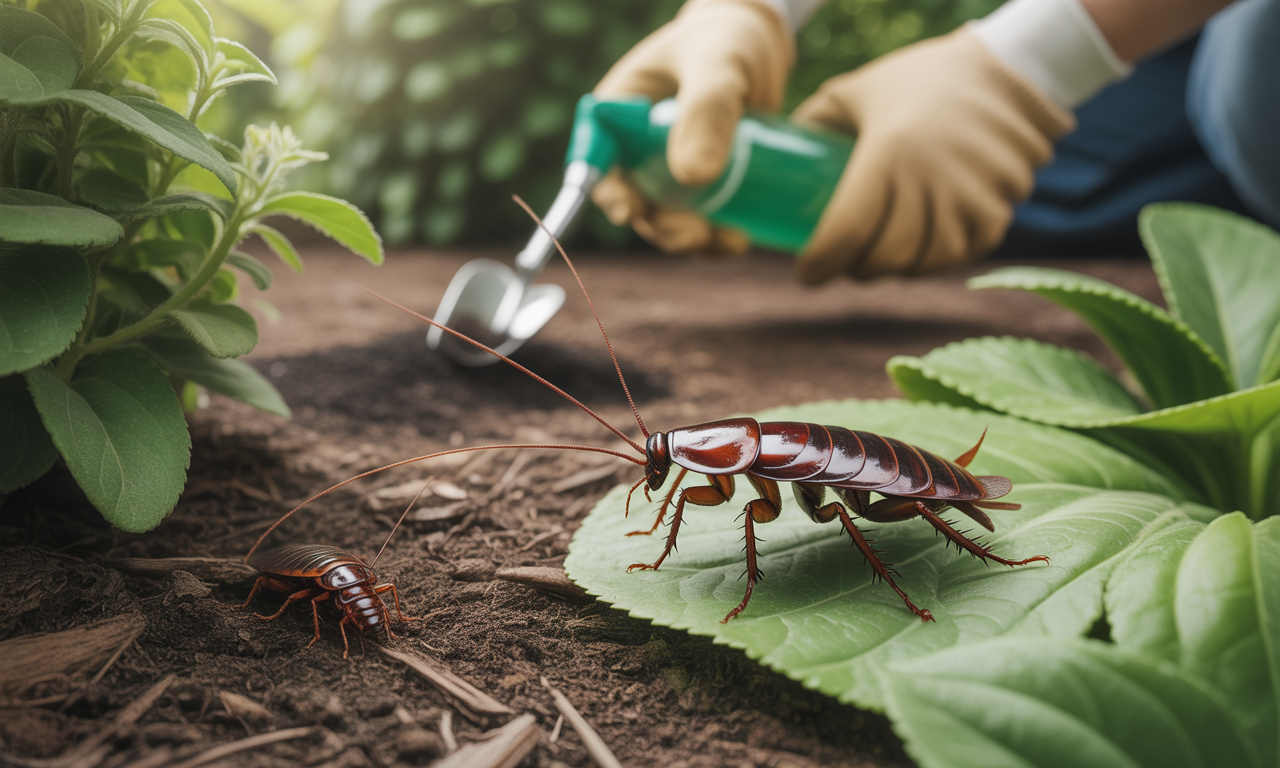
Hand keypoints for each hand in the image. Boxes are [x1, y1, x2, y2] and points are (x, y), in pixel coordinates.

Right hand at [591, 0, 793, 255]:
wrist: (761, 44)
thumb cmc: (730, 40)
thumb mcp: (719, 66)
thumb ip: (706, 111)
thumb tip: (694, 176)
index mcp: (617, 113)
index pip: (596, 161)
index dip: (608, 192)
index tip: (629, 211)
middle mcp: (635, 147)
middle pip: (633, 201)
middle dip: (661, 226)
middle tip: (697, 234)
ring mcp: (665, 168)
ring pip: (666, 218)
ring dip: (691, 240)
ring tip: (732, 241)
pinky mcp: (698, 184)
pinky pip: (698, 220)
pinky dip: (714, 238)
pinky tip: (741, 238)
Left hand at [793, 27, 1074, 282]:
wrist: (999, 68)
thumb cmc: (913, 81)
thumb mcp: (853, 92)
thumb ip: (813, 124)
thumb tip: (773, 162)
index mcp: (887, 153)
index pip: (846, 232)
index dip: (820, 263)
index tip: (806, 272)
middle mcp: (930, 178)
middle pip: (884, 256)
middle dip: (856, 270)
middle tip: (843, 265)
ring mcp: (970, 196)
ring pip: (924, 262)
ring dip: (896, 271)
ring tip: (879, 262)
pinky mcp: (999, 207)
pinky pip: (963, 254)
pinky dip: (937, 262)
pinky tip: (920, 256)